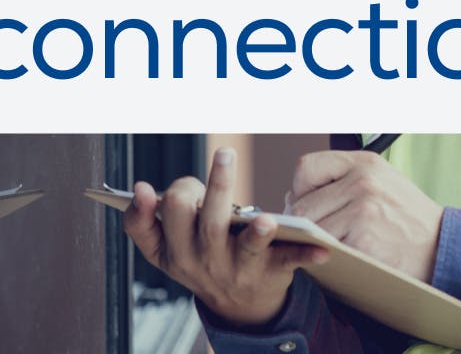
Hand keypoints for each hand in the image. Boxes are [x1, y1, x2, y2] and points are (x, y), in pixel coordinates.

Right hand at [123, 147, 328, 326]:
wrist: (237, 307)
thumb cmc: (198, 260)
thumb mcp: (161, 250)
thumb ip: (141, 221)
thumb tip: (139, 189)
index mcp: (175, 250)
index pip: (169, 214)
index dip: (173, 194)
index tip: (177, 184)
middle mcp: (205, 260)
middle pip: (207, 222)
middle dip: (217, 188)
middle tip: (226, 153)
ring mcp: (238, 268)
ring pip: (246, 246)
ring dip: (257, 233)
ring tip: (266, 221)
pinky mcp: (270, 274)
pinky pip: (288, 262)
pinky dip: (306, 254)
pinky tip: (322, 247)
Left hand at [289, 150, 442, 282]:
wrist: (444, 247)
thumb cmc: (408, 218)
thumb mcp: (381, 182)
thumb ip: (342, 181)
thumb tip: (294, 195)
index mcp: (364, 162)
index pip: (307, 167)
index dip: (299, 189)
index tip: (305, 204)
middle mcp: (362, 180)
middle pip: (304, 202)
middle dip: (302, 222)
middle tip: (310, 235)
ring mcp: (363, 209)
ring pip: (312, 228)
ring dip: (313, 241)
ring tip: (328, 245)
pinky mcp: (364, 238)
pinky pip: (327, 247)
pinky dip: (329, 254)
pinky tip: (342, 256)